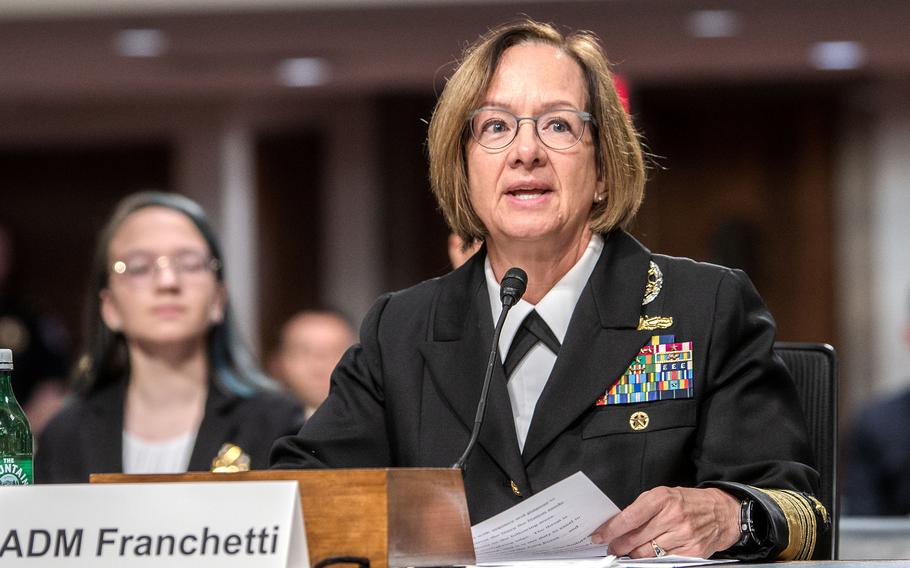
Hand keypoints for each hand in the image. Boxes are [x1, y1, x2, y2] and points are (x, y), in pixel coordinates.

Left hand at [591, 487, 739, 558]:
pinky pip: (663, 560)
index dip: (611, 529)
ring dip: (633, 555)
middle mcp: (673, 516)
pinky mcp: (692, 551)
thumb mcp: (664, 495)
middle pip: (635, 538)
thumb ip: (641, 508)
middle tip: (611, 547)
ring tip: (628, 552)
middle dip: (618, 545)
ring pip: (646, 553)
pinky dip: (652, 559)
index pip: (630, 517)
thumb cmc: (689, 502)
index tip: (600, 535)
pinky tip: (648, 555)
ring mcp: (683, 535)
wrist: (722, 512)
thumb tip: (618, 524)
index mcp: (663, 498)